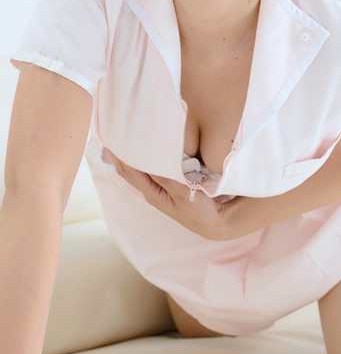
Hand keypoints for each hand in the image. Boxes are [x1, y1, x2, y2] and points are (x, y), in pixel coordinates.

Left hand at [102, 147, 232, 240]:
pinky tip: (150, 145)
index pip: (129, 171)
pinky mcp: (170, 182)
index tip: (111, 138)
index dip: (118, 156)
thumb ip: (166, 178)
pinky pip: (154, 166)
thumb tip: (147, 161)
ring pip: (141, 167)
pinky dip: (149, 155)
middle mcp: (152, 189)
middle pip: (130, 168)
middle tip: (114, 131)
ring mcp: (160, 186)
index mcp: (152, 193)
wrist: (216, 222)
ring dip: (134, 153)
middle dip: (121, 152)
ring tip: (127, 134)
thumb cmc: (199, 211)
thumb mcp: (184, 194)